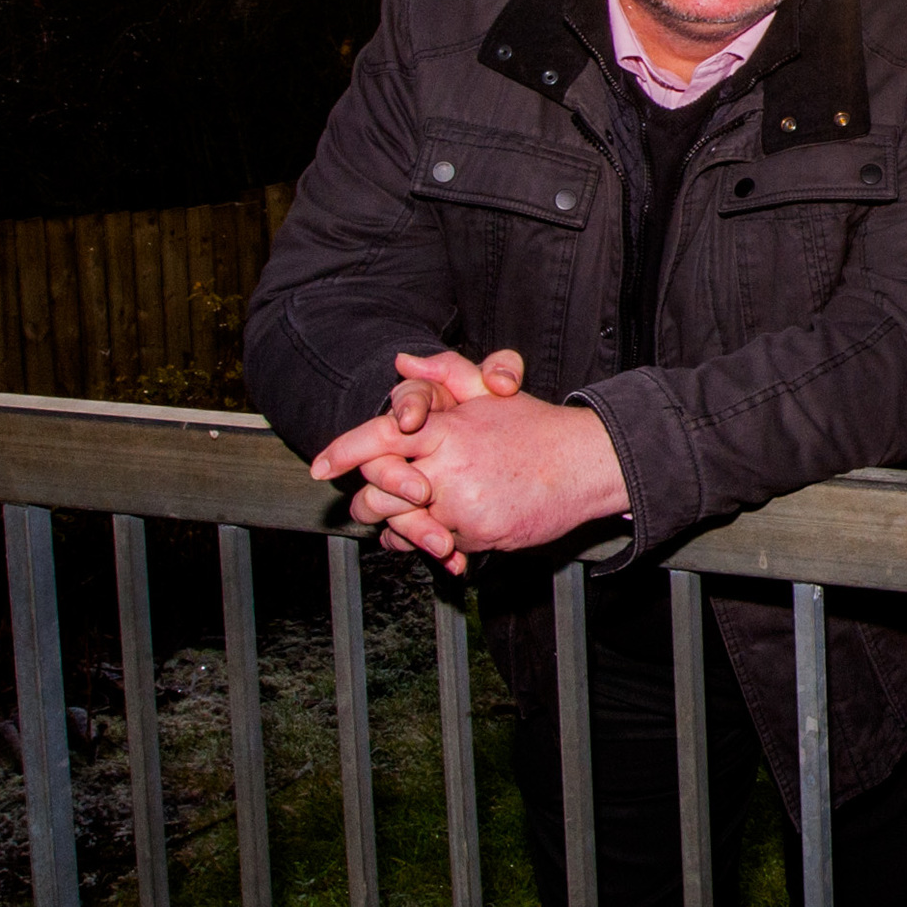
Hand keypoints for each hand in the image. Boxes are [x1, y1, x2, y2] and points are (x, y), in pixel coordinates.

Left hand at [318, 350, 530, 566]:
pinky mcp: (477, 533)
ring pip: (404, 524)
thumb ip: (443, 374)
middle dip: (368, 502)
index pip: (381, 437)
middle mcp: (450, 466)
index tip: (319, 466)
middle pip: (380, 490)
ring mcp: (463, 503)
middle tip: (365, 505)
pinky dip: (436, 542)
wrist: (586, 464)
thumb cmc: (536, 429)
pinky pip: (437, 545)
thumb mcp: (489, 394)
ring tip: (410, 521)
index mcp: (448, 428)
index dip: (345, 451)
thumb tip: (401, 360)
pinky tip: (446, 532)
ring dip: (401, 526)